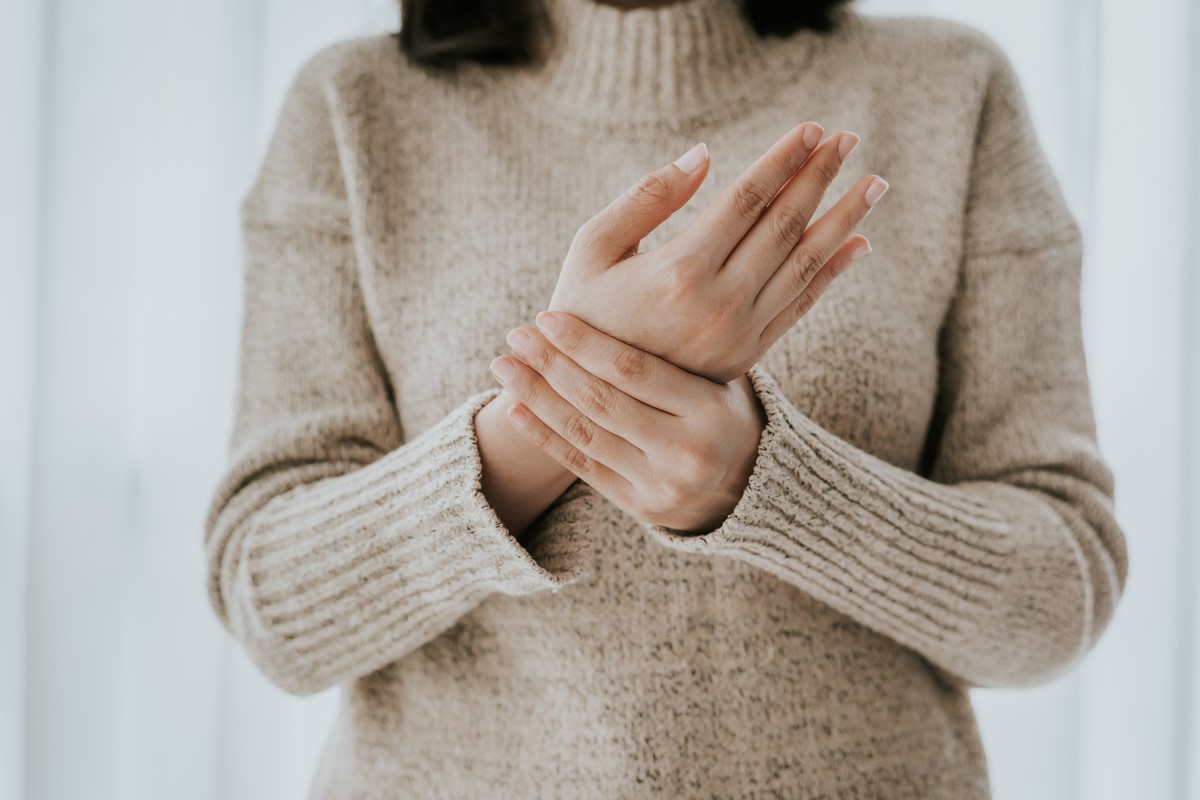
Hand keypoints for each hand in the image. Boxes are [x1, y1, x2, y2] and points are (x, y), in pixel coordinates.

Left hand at [488, 311, 767, 534]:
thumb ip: (680, 343)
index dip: (585, 343)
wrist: (753, 488)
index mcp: (710, 409)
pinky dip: (543, 437)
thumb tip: (638, 268)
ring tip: (504, 367)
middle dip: (551, 364)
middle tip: (516, 333)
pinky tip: (515, 410)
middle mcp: (688, 452)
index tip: (548, 317)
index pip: (635, 370)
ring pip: (585, 434)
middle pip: (602, 401)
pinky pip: (583, 468)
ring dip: (537, 397)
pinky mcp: (642, 508)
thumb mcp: (721, 375)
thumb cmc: (723, 410)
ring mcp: (663, 484)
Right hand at [548, 121, 886, 382]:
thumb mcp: (592, 248)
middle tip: (851, 138)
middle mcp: (720, 304)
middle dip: (820, 177)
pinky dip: (832, 273)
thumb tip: (705, 154)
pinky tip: (858, 244)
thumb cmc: (579, 311)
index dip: (783, 160)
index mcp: (679, 271)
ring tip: (872, 183)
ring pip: (804, 265)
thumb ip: (647, 198)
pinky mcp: (747, 355)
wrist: (587, 397)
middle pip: (784, 226)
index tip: (814, 128)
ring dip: (843, 220)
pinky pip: (800, 306)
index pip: (747, 200)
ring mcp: (739, 333)